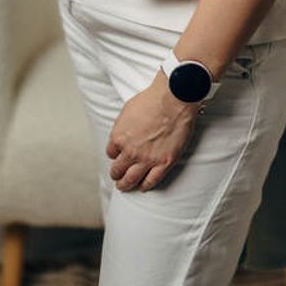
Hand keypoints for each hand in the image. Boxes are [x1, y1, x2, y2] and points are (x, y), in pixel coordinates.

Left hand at [106, 69, 198, 190]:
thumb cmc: (154, 99)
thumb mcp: (128, 109)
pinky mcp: (164, 162)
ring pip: (131, 180)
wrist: (174, 98)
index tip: (117, 155)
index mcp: (120, 137)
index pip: (111, 152)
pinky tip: (143, 186)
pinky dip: (145, 185)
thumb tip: (122, 132)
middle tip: (116, 176)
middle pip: (118, 170)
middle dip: (116, 173)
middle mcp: (131, 151)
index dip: (115, 153)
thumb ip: (123, 125)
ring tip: (124, 186)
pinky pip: (151, 180)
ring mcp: (148, 159)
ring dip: (125, 184)